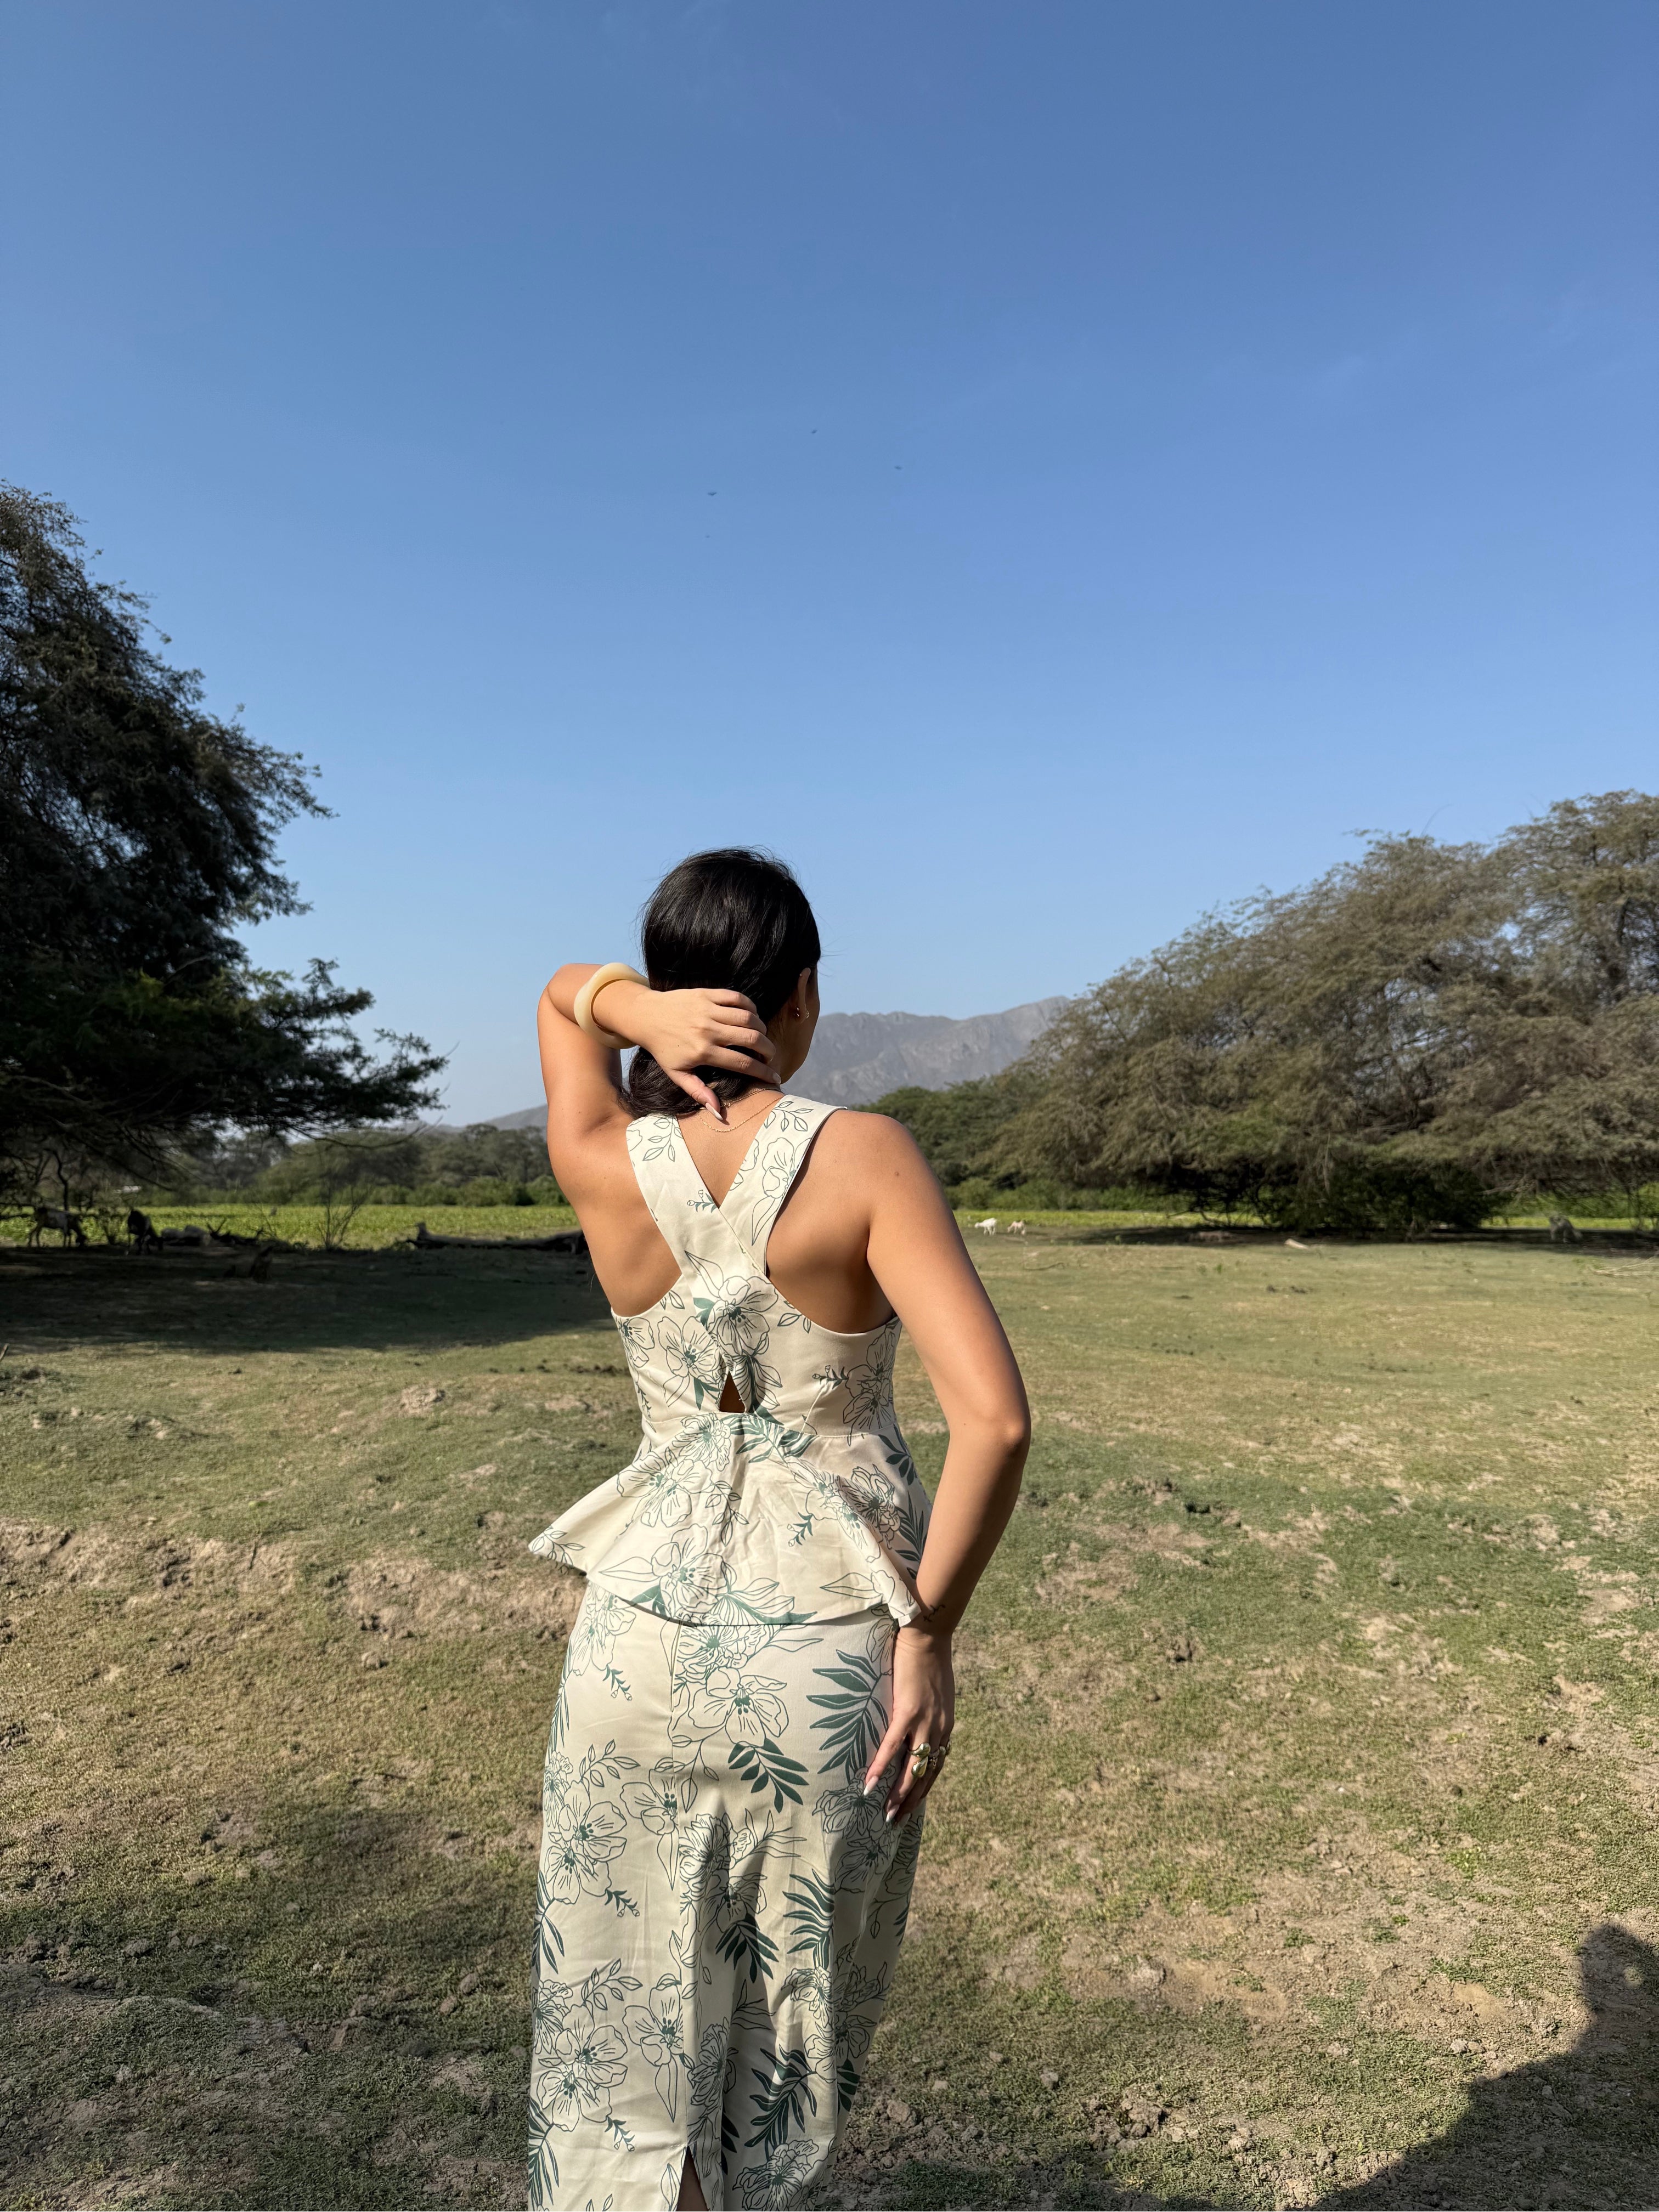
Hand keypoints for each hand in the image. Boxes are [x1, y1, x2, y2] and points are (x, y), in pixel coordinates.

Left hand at [594, 981, 773, 1116]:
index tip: (774, 1076)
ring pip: (748, 1017)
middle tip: (770, 1055)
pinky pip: (738, 998)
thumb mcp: (677, 1074)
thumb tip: (719, 1112)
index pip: (743, 1063)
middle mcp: (708, 1030)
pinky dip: (750, 1007)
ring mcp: (708, 1010)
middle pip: (752, 1038)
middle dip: (769, 1049)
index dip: (763, 1071)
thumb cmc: (663, 1049)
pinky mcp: (707, 994)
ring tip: (761, 1037)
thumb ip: (699, 1092)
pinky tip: (751, 1017)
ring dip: (761, 1028)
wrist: (646, 1016)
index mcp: (702, 1052)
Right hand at [863, 1623, 953, 1823]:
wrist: (928, 1635)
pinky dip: (881, 1767)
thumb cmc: (929, 1658)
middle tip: (896, 1822)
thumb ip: (931, 1712)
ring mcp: (924, 1721)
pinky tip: (870, 1784)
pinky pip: (892, 1746)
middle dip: (911, 1800)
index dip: (924, 1788)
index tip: (912, 1806)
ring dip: (898, 1794)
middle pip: (926, 1774)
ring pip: (912, 1767)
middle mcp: (940, 1729)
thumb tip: (918, 1722)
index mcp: (946, 1726)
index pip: (936, 1766)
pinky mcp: (908, 1711)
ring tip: (886, 1813)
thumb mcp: (937, 1692)